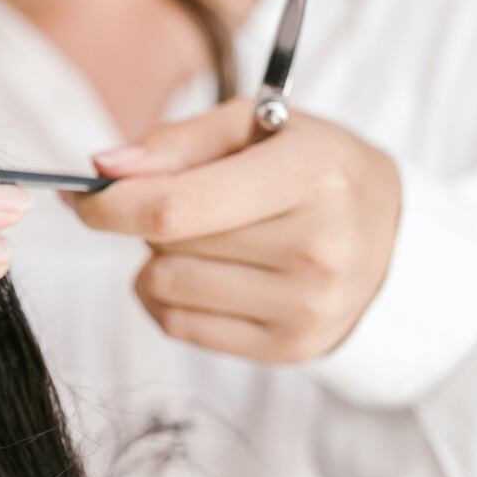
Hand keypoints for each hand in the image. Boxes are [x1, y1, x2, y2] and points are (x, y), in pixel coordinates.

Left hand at [66, 99, 400, 362]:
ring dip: (157, 260)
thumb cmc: (314, 169)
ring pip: (163, 288)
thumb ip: (177, 142)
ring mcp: (307, 308)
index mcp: (311, 177)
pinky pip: (179, 327)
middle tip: (182, 201)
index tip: (81, 194)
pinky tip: (202, 273)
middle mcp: (316, 249)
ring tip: (202, 237)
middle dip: (147, 219)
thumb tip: (104, 168)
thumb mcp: (259, 127)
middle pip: (165, 247)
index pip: (175, 208)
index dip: (110, 204)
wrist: (394, 239)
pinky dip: (167, 298)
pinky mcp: (291, 349)